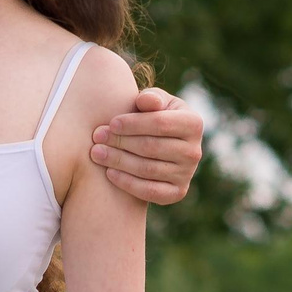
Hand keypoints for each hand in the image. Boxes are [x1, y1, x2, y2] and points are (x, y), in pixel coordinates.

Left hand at [92, 89, 205, 205]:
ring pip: (148, 169)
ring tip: (97, 153)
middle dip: (121, 142)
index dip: (133, 124)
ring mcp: (187, 174)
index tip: (111, 123)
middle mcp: (194, 151)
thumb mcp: (156, 102)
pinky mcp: (177, 193)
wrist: (161, 143)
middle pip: (151, 147)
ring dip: (119, 161)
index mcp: (194, 123)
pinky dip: (127, 183)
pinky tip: (109, 173)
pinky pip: (150, 191)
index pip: (160, 123)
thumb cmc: (154, 116)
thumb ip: (151, 98)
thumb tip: (147, 101)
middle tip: (97, 138)